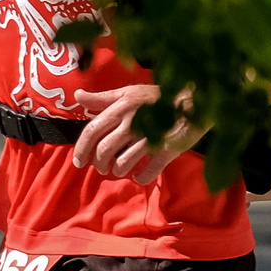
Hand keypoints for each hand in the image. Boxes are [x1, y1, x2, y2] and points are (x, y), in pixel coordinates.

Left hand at [70, 84, 197, 185]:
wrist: (194, 101)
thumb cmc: (158, 97)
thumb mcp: (128, 92)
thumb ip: (102, 98)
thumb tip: (77, 95)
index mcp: (120, 108)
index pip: (92, 131)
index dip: (81, 149)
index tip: (79, 162)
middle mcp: (131, 123)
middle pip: (104, 150)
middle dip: (99, 164)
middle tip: (102, 169)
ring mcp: (149, 138)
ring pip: (122, 163)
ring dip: (118, 171)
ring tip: (120, 170)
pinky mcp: (166, 150)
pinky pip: (147, 172)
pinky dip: (141, 177)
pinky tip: (139, 176)